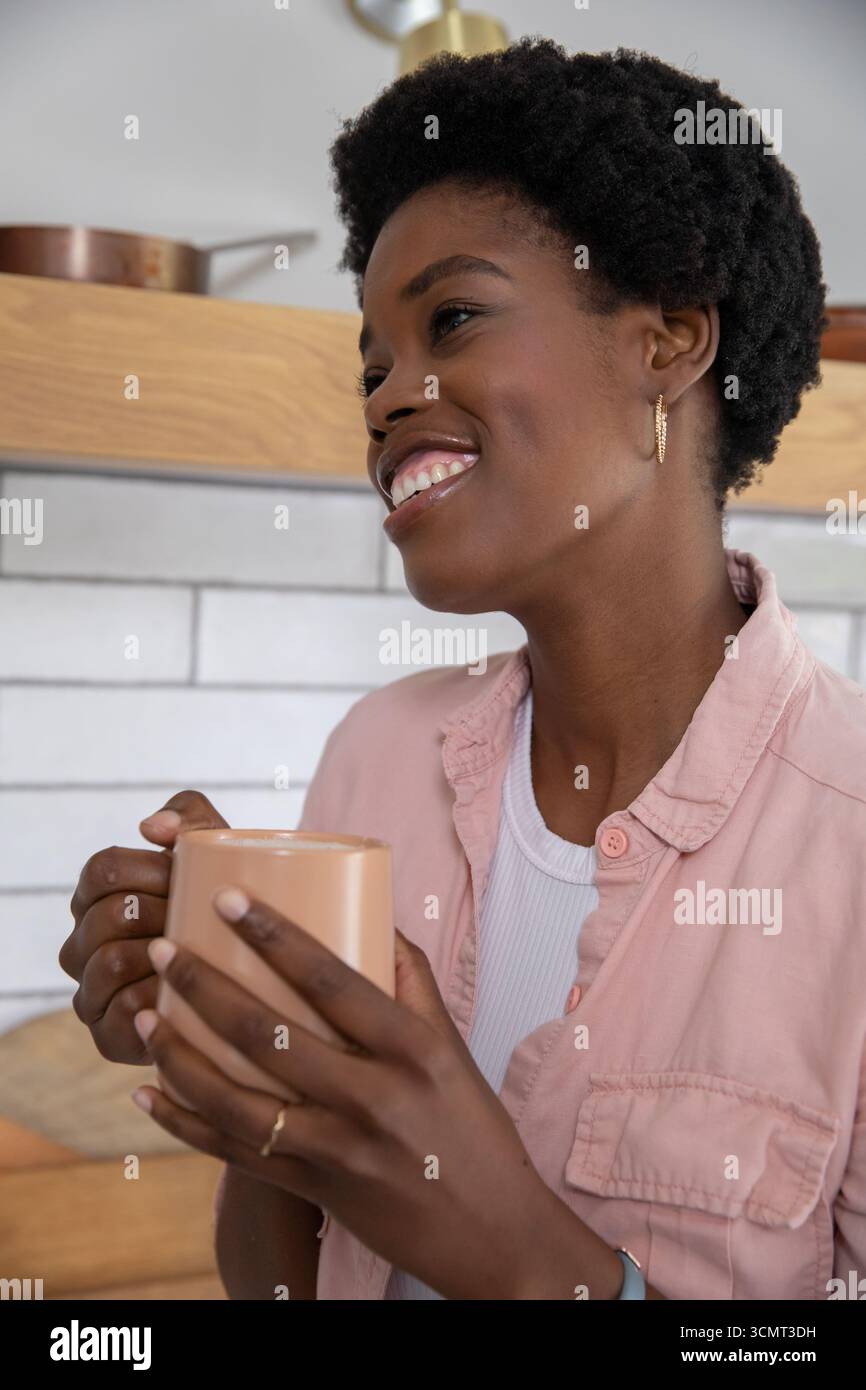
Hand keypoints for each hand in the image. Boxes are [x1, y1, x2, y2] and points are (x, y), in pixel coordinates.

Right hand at [60, 790, 227, 1062]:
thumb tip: (151, 827)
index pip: (102, 869)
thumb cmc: (227, 908)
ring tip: (203, 952)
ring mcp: (90, 991)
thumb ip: (191, 817)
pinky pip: (121, 1010)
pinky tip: (192, 993)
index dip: (149, 869)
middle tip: (207, 918)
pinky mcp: (107, 1036)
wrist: (256, 984)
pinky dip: (159, 997)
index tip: (192, 877)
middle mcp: (81, 944)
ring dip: (161, 954)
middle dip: (163, 911)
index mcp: (96, 896)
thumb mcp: (217, 856)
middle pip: (108, 914)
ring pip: (108, 962)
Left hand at [129, 888, 573, 1298]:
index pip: (332, 979)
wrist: (493, 1232)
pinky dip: (185, 1124)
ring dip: (180, 1054)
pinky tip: (148, 1096)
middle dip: (204, 986)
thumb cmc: (472, 1128)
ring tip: (145, 1015)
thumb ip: (412, 981)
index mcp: (411, 1047)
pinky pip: (235, 1154)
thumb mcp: (452, 1047)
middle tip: (163, 950)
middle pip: (268, 1033)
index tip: (227, 898)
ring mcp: (338, 1147)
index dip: (276, 935)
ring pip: (237, 1099)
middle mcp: (372, 1095)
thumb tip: (375, 914)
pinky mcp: (315, 1188)